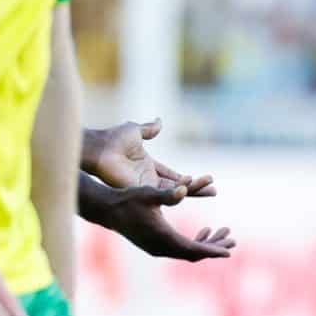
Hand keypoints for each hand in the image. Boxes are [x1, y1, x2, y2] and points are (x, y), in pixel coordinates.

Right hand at [79, 177, 236, 261]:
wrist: (108, 209)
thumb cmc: (128, 199)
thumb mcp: (148, 193)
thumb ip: (167, 193)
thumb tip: (183, 189)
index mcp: (163, 238)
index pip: (194, 249)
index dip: (213, 250)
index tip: (229, 251)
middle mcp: (161, 248)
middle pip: (194, 253)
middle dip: (215, 246)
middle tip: (232, 238)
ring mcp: (157, 249)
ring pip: (189, 252)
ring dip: (207, 243)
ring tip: (223, 232)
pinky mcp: (155, 245)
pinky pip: (181, 249)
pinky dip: (195, 242)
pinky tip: (204, 231)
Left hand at [80, 117, 214, 198]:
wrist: (101, 148)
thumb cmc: (113, 139)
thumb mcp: (136, 130)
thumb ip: (149, 129)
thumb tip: (160, 122)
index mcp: (147, 165)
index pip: (172, 175)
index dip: (187, 178)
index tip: (205, 179)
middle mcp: (148, 178)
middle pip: (177, 186)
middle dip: (197, 188)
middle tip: (214, 191)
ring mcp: (145, 185)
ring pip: (174, 191)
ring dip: (193, 189)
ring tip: (211, 189)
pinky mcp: (142, 189)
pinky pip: (163, 192)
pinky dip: (179, 190)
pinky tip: (192, 186)